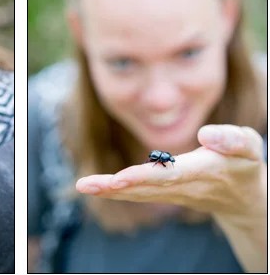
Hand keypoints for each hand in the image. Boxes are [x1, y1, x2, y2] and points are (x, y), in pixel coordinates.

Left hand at [75, 124, 265, 216]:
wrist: (243, 199)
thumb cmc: (244, 164)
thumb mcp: (249, 147)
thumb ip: (233, 139)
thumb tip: (206, 134)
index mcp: (205, 171)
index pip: (172, 174)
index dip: (146, 176)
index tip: (120, 177)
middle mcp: (184, 186)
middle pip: (147, 187)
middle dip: (117, 186)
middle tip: (89, 185)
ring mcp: (172, 194)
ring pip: (137, 194)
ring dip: (108, 191)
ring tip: (83, 185)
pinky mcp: (162, 195)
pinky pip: (135, 194)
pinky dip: (113, 192)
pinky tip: (92, 187)